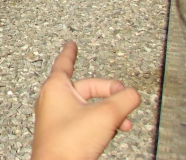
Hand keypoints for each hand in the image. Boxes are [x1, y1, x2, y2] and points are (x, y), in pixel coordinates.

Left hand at [31, 41, 140, 159]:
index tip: (70, 44)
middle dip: (109, 94)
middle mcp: (52, 99)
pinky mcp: (59, 132)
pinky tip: (110, 133)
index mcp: (56, 87)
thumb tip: (133, 94)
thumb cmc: (69, 141)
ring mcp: (54, 116)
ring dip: (107, 113)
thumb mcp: (105, 115)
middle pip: (85, 88)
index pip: (65, 63)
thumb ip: (123, 100)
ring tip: (123, 124)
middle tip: (125, 101)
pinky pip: (83, 120)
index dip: (70, 52)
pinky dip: (98, 123)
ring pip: (87, 107)